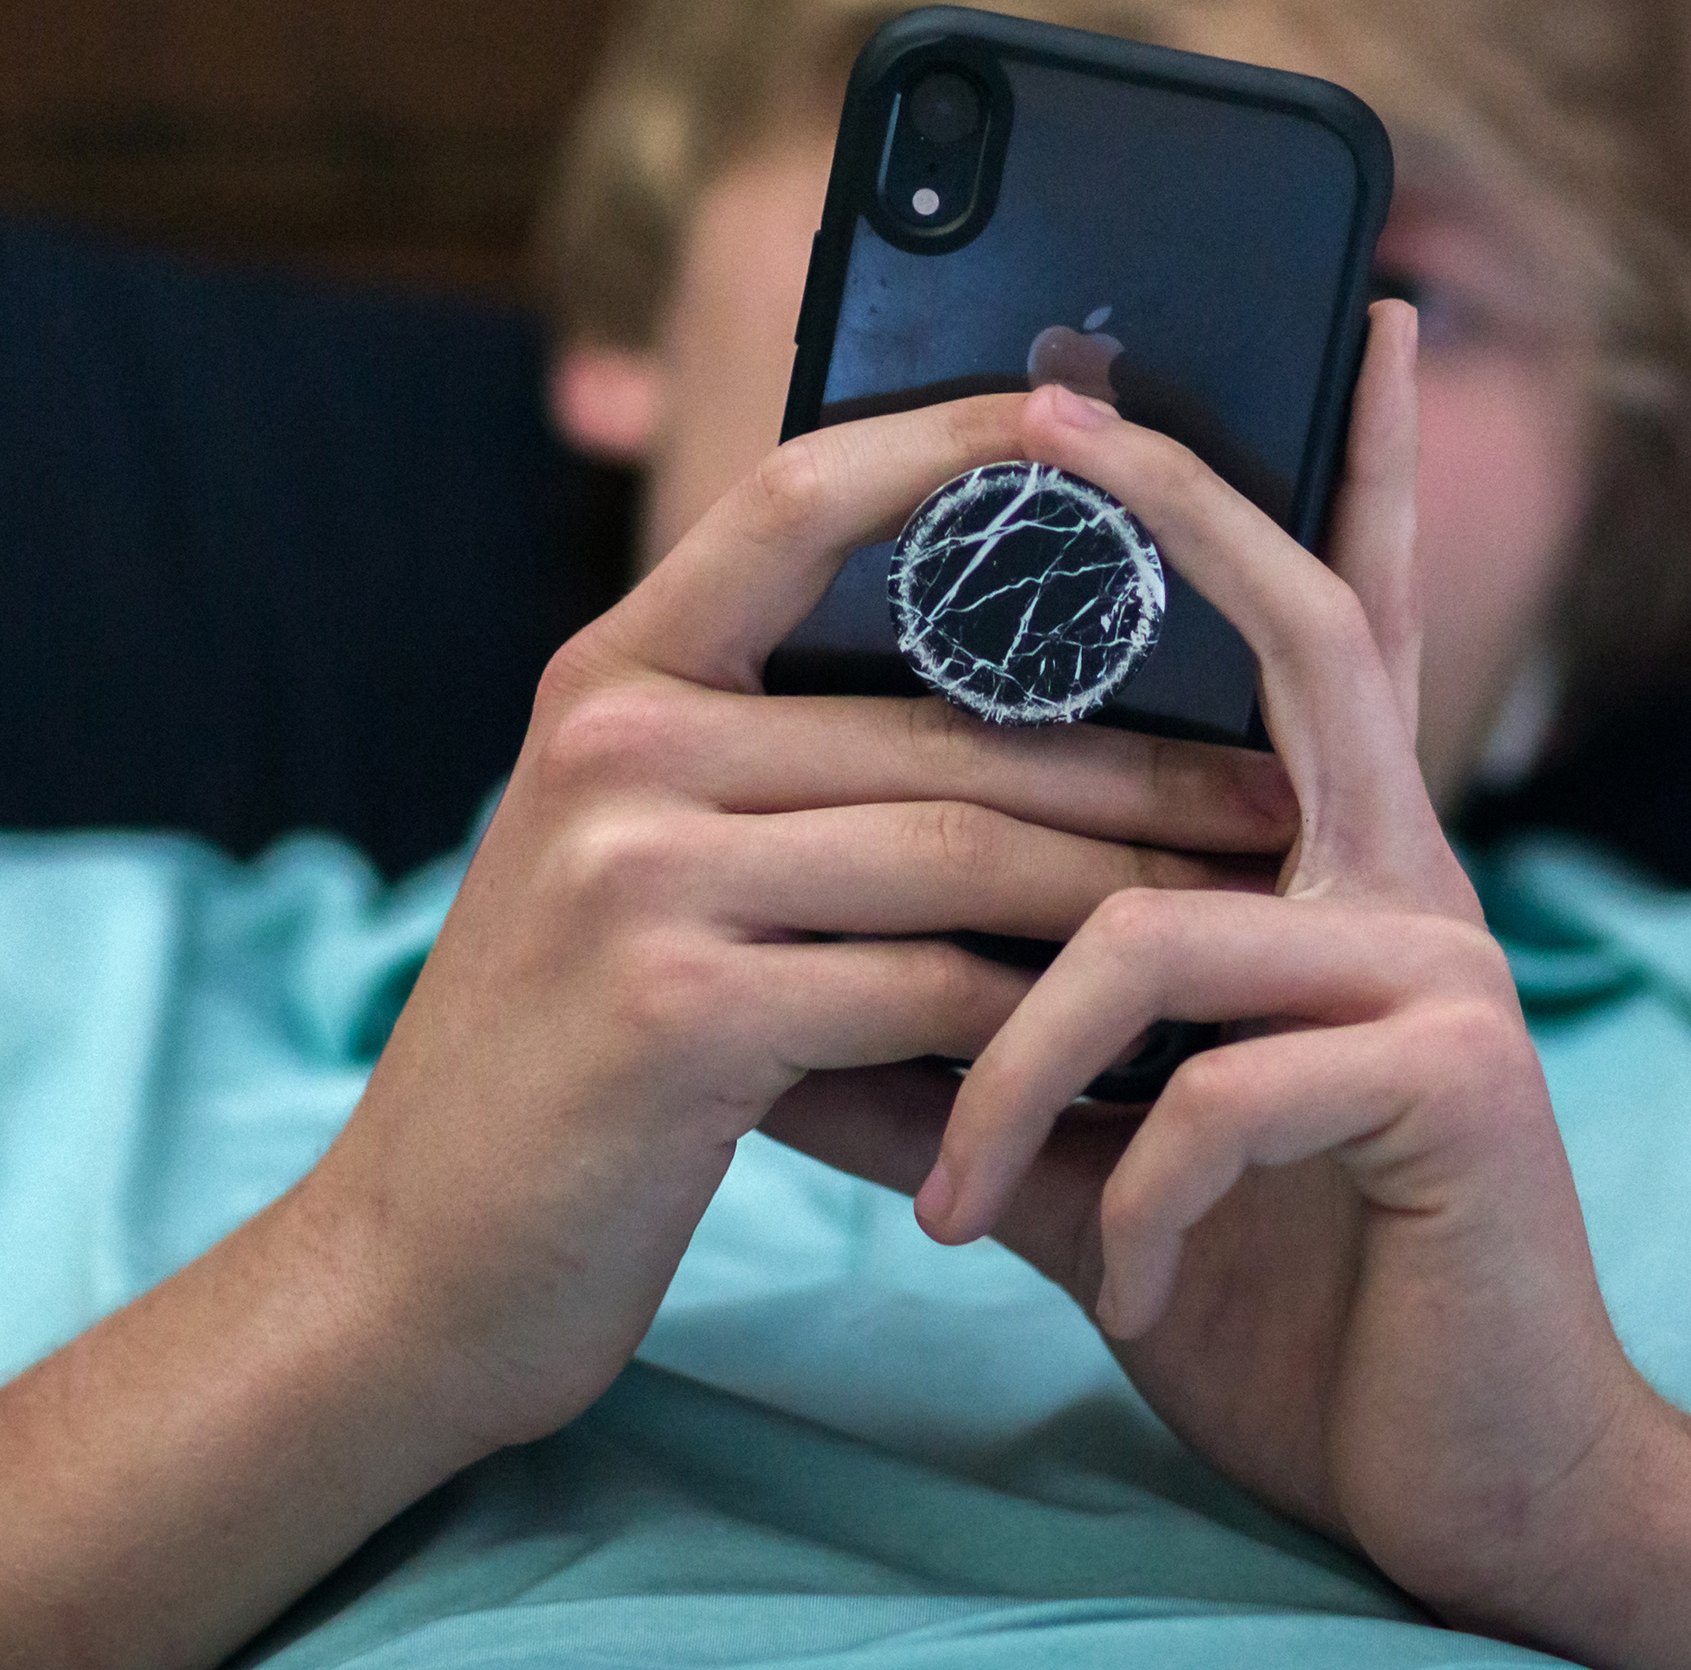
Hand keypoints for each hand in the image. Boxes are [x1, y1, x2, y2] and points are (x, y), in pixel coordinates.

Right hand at [298, 391, 1297, 1463]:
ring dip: (1121, 893)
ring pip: (957, 853)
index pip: (799, 500)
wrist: (412, 1268)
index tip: (1108, 423)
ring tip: (1246, 914)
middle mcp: (614, 747)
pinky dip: (1037, 1026)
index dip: (956, 444)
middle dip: (1132, 763)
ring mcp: (635, 877)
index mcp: (608, 679)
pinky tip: (1117, 1053)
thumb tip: (1009, 705)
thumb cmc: (571, 1065)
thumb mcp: (629, 871)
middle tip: (1279, 789)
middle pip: (938, 724)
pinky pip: (923, 991)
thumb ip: (764, 772)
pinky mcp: (678, 1016)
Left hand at [767, 304, 1659, 1637]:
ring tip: (962, 1208)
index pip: (1327, 638)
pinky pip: (1217, 1086)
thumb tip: (794, 1036)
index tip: (1346, 324)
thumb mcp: (1104, 1168)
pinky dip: (1129, 1196)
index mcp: (1326, 877)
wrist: (1473, 1486)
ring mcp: (1440, 971)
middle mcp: (1403, 883)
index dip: (1330, 479)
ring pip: (1152, 927)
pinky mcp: (1460, 1083)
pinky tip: (1134, 1282)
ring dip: (1012, 1076)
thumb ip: (982, 1078)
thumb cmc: (1288, 1303)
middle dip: (1186, 506)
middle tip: (1056, 404)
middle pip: (1301, 636)